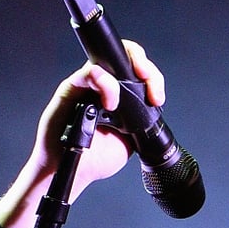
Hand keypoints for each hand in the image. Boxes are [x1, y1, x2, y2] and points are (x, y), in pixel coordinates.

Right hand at [0, 41, 167, 227]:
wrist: (74, 170)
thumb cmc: (96, 158)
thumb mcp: (130, 140)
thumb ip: (140, 121)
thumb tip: (152, 108)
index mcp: (121, 96)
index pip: (138, 72)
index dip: (152, 78)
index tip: (157, 98)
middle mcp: (103, 86)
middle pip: (124, 57)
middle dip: (144, 65)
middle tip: (150, 84)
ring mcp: (87, 85)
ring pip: (107, 61)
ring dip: (123, 74)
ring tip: (123, 102)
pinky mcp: (71, 88)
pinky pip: (88, 73)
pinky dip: (103, 84)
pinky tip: (109, 103)